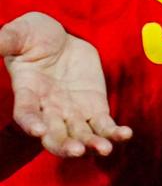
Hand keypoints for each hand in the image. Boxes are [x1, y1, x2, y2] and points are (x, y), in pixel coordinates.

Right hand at [2, 12, 131, 157]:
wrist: (60, 38)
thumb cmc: (33, 36)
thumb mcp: (19, 34)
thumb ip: (5, 40)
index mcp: (28, 93)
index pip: (26, 113)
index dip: (30, 123)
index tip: (38, 130)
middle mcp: (48, 109)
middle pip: (54, 135)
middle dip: (64, 145)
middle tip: (76, 151)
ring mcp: (72, 111)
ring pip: (80, 135)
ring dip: (92, 144)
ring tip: (104, 149)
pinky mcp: (94, 107)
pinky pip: (104, 124)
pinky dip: (114, 132)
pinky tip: (125, 135)